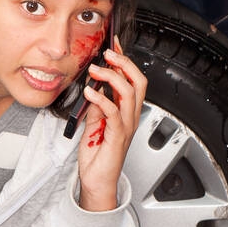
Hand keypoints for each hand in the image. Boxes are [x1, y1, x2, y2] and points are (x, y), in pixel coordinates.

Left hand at [76, 35, 146, 211]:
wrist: (96, 182)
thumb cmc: (96, 157)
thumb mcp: (94, 124)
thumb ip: (98, 107)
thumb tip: (94, 88)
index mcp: (126, 112)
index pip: (132, 80)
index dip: (125, 60)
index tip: (114, 44)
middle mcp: (130, 117)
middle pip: (138, 81)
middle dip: (124, 63)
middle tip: (107, 54)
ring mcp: (126, 126)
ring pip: (129, 93)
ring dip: (112, 77)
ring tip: (95, 70)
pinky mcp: (117, 136)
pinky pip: (113, 112)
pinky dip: (101, 98)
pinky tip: (90, 92)